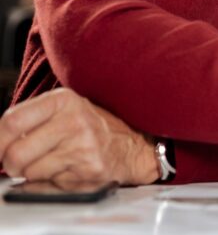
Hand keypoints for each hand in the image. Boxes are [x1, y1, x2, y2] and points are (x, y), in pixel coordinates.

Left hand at [0, 88, 158, 187]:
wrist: (134, 146)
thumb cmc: (94, 127)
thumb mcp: (67, 108)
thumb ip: (32, 117)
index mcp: (64, 100)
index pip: (11, 122)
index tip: (0, 147)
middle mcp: (75, 121)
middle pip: (15, 153)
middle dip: (12, 163)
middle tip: (22, 161)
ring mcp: (82, 148)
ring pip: (29, 173)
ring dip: (34, 174)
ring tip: (53, 163)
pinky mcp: (87, 172)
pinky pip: (47, 186)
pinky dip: (49, 183)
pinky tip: (65, 171)